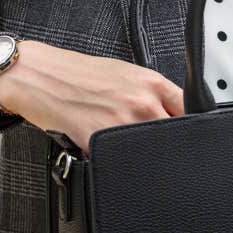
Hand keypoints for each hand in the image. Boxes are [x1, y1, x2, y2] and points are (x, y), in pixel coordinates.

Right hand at [0, 40, 183, 154]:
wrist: (42, 77)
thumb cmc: (81, 74)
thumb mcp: (127, 73)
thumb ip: (154, 92)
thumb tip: (175, 112)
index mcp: (152, 83)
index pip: (189, 109)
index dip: (189, 122)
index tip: (186, 131)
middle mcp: (142, 102)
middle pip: (172, 132)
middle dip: (165, 138)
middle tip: (150, 140)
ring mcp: (123, 122)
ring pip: (149, 148)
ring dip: (141, 150)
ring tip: (124, 143)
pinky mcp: (100, 141)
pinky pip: (118, 158)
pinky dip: (115, 158)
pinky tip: (105, 148)